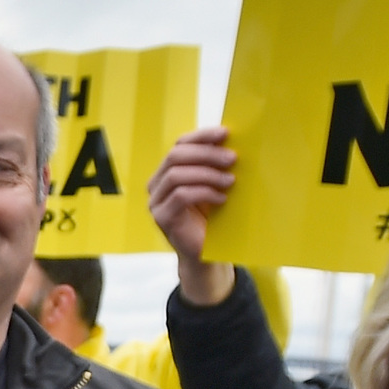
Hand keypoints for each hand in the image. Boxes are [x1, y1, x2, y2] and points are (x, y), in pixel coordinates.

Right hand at [147, 127, 237, 306]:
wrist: (207, 254)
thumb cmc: (212, 218)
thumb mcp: (214, 185)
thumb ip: (214, 165)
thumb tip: (231, 140)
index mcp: (168, 171)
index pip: (179, 145)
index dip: (201, 136)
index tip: (226, 134)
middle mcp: (156, 184)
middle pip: (175, 156)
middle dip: (206, 154)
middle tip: (232, 158)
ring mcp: (155, 202)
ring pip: (176, 175)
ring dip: (207, 174)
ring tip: (230, 180)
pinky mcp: (161, 218)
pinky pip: (180, 196)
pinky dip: (204, 193)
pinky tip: (222, 198)